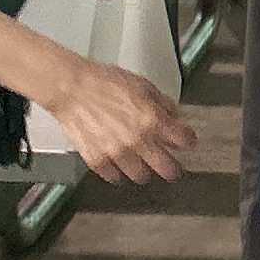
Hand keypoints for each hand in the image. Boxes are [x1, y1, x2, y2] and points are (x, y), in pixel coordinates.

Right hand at [44, 56, 195, 183]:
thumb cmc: (102, 82)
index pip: (185, 141)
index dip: (188, 141)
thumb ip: (162, 103)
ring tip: (142, 165)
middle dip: (172, 167)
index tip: (186, 142)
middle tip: (171, 166)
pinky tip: (118, 166)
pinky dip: (117, 173)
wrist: (71, 88)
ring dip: (144, 171)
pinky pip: (113, 176)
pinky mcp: (97, 160)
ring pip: (141, 176)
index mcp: (153, 120)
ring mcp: (117, 153)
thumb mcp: (142, 85)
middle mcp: (138, 140)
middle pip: (168, 168)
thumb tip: (174, 115)